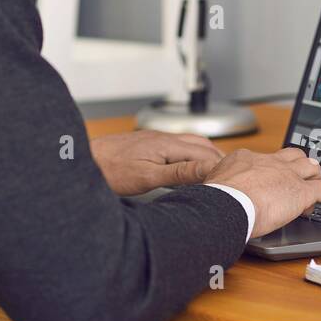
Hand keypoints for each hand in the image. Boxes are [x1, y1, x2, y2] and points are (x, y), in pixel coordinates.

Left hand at [90, 131, 224, 195]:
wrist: (87, 159)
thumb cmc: (112, 170)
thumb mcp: (149, 177)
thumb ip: (180, 172)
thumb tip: (208, 169)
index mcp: (168, 144)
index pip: (206, 154)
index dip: (222, 168)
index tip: (234, 182)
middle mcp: (165, 138)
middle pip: (202, 145)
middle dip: (218, 159)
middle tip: (232, 177)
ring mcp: (156, 140)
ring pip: (190, 144)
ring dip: (206, 156)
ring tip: (216, 173)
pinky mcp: (149, 144)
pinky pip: (178, 147)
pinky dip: (191, 155)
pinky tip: (189, 167)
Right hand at [201, 147, 320, 237]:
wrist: (226, 204)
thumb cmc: (215, 199)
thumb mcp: (212, 183)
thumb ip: (218, 183)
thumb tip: (214, 190)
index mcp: (246, 158)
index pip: (266, 159)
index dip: (273, 171)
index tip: (272, 181)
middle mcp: (269, 161)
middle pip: (293, 156)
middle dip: (299, 166)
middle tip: (299, 180)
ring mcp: (287, 174)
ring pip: (311, 168)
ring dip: (316, 178)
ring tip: (318, 191)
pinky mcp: (302, 191)